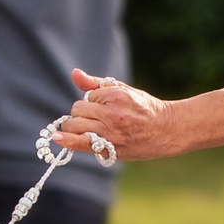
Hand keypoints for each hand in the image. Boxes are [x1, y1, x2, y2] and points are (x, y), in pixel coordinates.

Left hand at [55, 68, 174, 160]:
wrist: (166, 130)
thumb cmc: (144, 108)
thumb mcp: (122, 90)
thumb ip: (96, 83)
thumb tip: (74, 74)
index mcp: (116, 96)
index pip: (87, 97)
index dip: (93, 103)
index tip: (105, 108)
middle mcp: (112, 114)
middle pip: (77, 111)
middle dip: (81, 114)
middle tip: (95, 119)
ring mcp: (110, 133)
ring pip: (75, 126)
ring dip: (76, 127)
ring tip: (89, 129)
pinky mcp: (110, 149)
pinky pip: (81, 143)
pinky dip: (67, 141)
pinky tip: (57, 138)